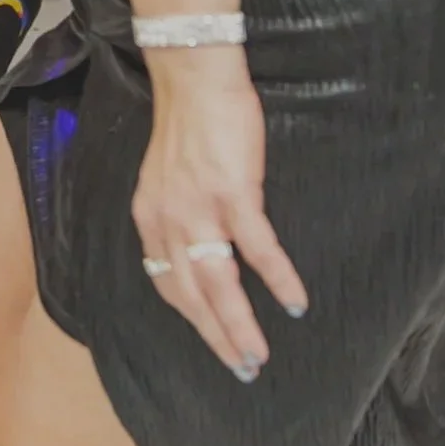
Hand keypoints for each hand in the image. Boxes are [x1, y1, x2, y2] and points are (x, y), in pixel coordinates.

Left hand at [132, 55, 307, 379]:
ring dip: (239, 325)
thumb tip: (200, 243)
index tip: (209, 336)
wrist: (196, 78)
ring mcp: (198, 209)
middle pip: (189, 294)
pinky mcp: (233, 194)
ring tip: (258, 355)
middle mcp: (167, 219)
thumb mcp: (166, 175)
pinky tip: (295, 303)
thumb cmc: (190, 123)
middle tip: (241, 367)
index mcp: (149, 215)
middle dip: (214, 335)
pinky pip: (257, 249)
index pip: (163, 279)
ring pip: (218, 284)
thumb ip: (176, 211)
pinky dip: (277, 280)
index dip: (187, 313)